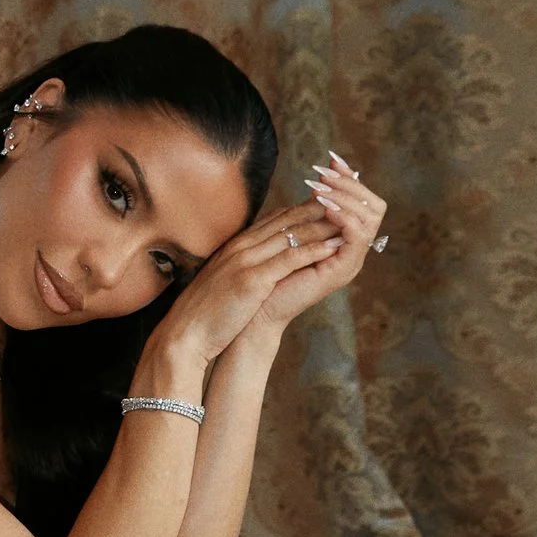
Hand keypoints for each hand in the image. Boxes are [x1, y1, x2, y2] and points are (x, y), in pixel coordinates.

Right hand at [151, 154, 387, 382]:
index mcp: (237, 245)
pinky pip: (289, 258)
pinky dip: (314, 249)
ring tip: (350, 219)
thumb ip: (243, 264)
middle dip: (320, 208)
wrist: (186, 333)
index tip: (329, 204)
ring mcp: (246, 260)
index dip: (305, 208)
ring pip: (292, 233)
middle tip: (348, 203)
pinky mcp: (252, 279)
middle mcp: (242, 246)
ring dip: (324, 224)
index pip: (277, 218)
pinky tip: (334, 245)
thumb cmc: (206, 312)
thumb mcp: (226, 279)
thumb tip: (263, 262)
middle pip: (288, 219)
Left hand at [238, 154, 386, 347]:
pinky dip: (344, 217)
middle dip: (350, 184)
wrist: (254, 311)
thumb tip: (322, 175)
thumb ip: (310, 209)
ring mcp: (350, 261)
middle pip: (374, 205)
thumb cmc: (268, 273)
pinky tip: (325, 206)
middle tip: (324, 172)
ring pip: (370, 217)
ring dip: (346, 196)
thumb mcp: (292, 231)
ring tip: (321, 187)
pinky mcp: (342, 271)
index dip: (349, 177)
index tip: (331, 158)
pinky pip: (356, 238)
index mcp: (342, 238)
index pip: (363, 200)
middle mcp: (352, 249)